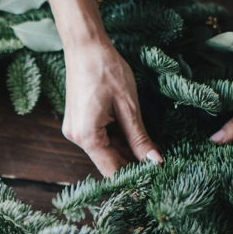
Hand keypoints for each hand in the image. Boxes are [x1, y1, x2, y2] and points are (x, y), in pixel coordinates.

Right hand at [62, 40, 162, 176]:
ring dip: (125, 152)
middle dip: (131, 165)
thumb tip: (155, 162)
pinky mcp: (77, 123)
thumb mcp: (128, 107)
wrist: (85, 48)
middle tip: (158, 167)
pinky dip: (116, 141)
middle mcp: (76, 137)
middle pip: (107, 162)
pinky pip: (99, 140)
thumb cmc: (107, 71)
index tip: (153, 185)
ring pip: (104, 151)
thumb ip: (139, 138)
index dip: (133, 179)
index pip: (112, 170)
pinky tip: (134, 138)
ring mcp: (74, 130)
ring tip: (150, 152)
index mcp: (87, 136)